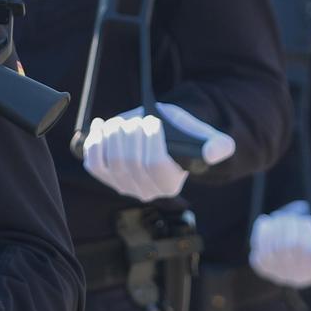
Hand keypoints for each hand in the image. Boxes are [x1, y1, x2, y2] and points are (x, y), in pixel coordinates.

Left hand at [81, 103, 235, 202]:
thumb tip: (217, 151)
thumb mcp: (202, 135)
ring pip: (110, 161)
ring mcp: (123, 186)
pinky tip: (101, 127)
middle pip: (130, 162)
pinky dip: (94, 142)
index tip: (154, 121)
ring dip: (113, 135)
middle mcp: (146, 191)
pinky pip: (93, 163)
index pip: (154, 165)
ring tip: (122, 122)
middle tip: (138, 119)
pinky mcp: (105, 177)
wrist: (161, 135)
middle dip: (131, 133)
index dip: (151, 140)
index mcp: (170, 184)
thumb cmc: (181, 134)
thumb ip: (215, 144)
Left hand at [249, 201, 310, 288]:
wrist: (296, 236)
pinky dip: (260, 235)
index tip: (309, 221)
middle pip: (292, 248)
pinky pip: (259, 253)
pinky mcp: (264, 268)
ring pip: (274, 249)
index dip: (310, 235)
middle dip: (292, 226)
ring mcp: (280, 275)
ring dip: (276, 228)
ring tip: (282, 218)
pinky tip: (267, 223)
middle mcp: (300, 279)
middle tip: (294, 217)